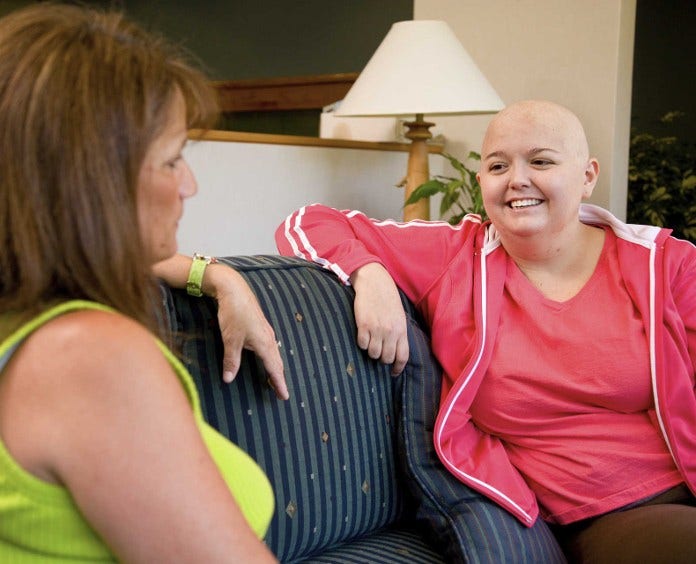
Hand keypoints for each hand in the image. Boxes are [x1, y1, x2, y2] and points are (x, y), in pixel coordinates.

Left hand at [207, 264, 288, 399]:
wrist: (234, 289)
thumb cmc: (233, 313)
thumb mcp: (230, 339)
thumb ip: (231, 360)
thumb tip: (228, 379)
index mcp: (264, 343)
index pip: (274, 368)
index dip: (279, 383)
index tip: (285, 396)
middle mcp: (269, 338)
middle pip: (277, 362)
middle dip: (279, 378)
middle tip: (280, 393)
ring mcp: (266, 331)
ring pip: (274, 354)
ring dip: (275, 367)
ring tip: (274, 379)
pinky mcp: (261, 326)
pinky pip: (270, 347)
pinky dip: (271, 357)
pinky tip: (266, 358)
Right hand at [350, 263, 408, 374]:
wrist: (374, 282)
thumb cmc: (388, 299)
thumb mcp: (399, 316)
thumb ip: (399, 333)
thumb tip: (395, 352)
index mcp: (402, 329)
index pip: (402, 356)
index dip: (397, 368)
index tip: (393, 373)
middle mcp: (390, 331)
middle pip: (386, 358)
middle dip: (382, 359)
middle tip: (379, 352)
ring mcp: (376, 329)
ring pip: (373, 353)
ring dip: (371, 351)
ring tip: (371, 341)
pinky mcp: (363, 325)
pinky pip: (361, 344)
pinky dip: (361, 342)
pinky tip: (363, 334)